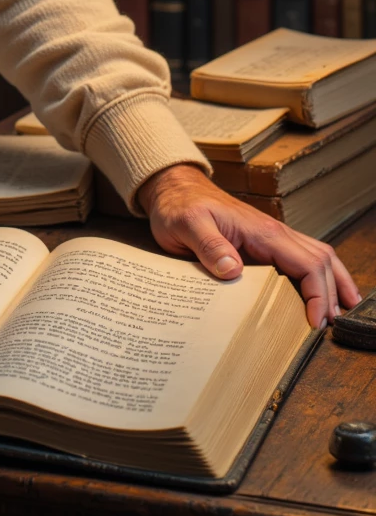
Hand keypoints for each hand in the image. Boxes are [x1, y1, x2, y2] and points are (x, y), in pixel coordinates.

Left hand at [138, 163, 360, 328]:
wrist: (174, 189)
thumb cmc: (179, 206)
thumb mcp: (186, 225)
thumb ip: (209, 246)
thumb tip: (233, 270)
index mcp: (262, 231)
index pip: (307, 263)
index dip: (317, 294)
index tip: (314, 323)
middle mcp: (274, 232)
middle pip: (321, 261)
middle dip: (332, 293)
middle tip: (330, 327)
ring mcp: (271, 236)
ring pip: (317, 256)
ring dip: (333, 282)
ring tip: (342, 311)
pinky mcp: (264, 242)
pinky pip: (301, 256)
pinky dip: (318, 274)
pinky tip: (319, 291)